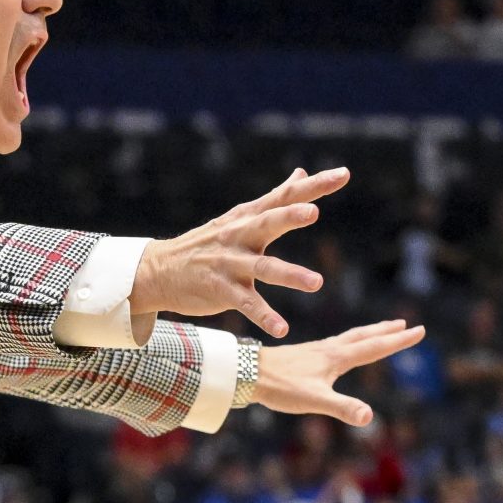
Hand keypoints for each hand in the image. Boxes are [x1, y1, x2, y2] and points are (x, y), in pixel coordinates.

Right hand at [131, 167, 348, 335]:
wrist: (159, 271)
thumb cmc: (207, 244)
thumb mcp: (240, 217)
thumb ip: (276, 198)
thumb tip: (301, 173)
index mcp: (249, 217)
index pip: (285, 197)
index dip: (314, 186)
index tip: (343, 174)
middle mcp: (240, 236)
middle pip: (268, 222)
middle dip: (290, 216)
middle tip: (313, 211)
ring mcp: (230, 264)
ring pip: (263, 267)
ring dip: (289, 274)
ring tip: (317, 284)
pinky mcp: (221, 291)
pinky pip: (247, 305)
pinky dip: (265, 316)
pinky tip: (282, 329)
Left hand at [254, 320, 427, 426]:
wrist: (246, 372)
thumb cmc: (280, 387)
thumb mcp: (315, 401)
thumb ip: (343, 408)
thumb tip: (369, 417)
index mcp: (337, 358)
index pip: (374, 348)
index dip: (398, 341)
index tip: (420, 330)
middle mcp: (329, 350)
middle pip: (364, 337)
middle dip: (386, 332)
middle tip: (406, 324)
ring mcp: (315, 351)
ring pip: (349, 338)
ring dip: (368, 333)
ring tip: (379, 330)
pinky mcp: (303, 355)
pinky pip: (334, 344)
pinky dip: (347, 341)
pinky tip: (339, 347)